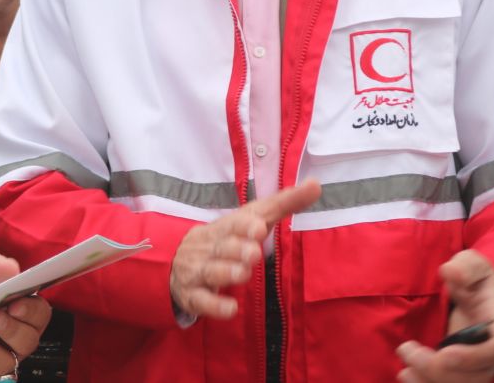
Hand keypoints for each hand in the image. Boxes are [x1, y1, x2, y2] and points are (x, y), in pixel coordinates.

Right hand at [170, 179, 320, 318]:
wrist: (176, 261)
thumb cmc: (226, 239)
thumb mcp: (252, 220)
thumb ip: (283, 204)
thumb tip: (316, 185)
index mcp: (225, 228)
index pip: (234, 223)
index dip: (245, 226)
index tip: (259, 227)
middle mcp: (210, 247)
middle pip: (223, 247)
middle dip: (238, 249)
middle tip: (254, 253)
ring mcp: (199, 271)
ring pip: (211, 271)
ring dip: (227, 272)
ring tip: (242, 273)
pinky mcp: (193, 295)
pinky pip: (202, 301)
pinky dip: (215, 305)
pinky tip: (230, 308)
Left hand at [396, 250, 493, 381]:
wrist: (474, 290)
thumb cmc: (475, 277)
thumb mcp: (472, 263)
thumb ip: (465, 266)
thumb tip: (451, 273)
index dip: (473, 356)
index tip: (444, 353)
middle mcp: (492, 351)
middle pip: (475, 374)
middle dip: (439, 369)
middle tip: (407, 350)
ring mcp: (477, 363)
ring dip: (431, 381)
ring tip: (404, 371)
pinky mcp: (461, 368)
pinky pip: (449, 382)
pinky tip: (407, 376)